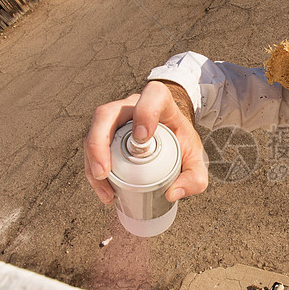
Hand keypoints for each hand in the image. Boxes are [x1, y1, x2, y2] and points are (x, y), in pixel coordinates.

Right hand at [83, 81, 207, 204]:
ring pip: (94, 131)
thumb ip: (195, 178)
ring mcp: (116, 117)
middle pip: (106, 114)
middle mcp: (133, 105)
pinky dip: (93, 169)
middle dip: (98, 144)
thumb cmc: (182, 142)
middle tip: (103, 173)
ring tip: (104, 189)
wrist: (173, 137)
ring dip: (92, 161)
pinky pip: (92, 146)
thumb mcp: (196, 159)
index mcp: (160, 101)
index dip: (144, 112)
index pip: (152, 96)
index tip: (142, 138)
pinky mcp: (106, 132)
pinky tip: (104, 189)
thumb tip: (172, 193)